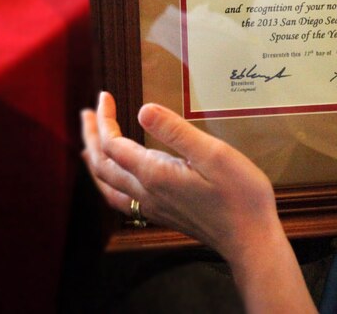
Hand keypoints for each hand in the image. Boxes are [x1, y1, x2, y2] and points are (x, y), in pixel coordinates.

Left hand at [81, 92, 277, 259]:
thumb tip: (143, 108)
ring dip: (94, 161)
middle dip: (90, 137)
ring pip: (107, 186)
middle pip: (102, 165)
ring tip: (88, 145)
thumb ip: (176, 131)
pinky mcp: (163, 214)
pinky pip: (121, 199)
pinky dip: (108, 183)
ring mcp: (153, 207)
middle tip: (85, 114)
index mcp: (154, 174)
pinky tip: (117, 178)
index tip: (104, 96)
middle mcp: (147, 193)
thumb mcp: (213, 154)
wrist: (250, 241)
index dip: (104, 119)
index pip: (113, 144)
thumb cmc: (239, 196)